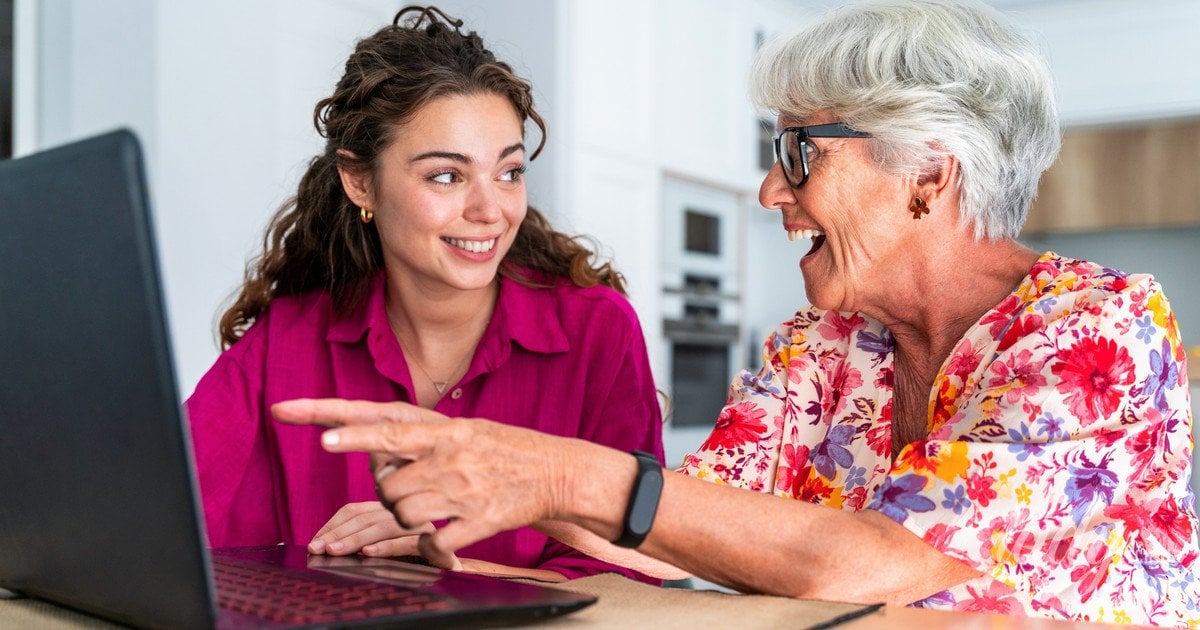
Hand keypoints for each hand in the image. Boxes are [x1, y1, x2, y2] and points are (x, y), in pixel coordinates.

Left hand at [273, 398, 569, 566]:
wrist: (558, 471)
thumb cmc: (507, 450)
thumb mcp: (466, 430)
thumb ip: (422, 438)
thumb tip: (378, 455)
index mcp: (445, 430)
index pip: (387, 427)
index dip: (350, 432)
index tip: (317, 434)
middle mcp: (451, 457)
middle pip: (387, 484)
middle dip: (387, 493)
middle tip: (408, 491)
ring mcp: (464, 490)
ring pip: (403, 513)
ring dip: (408, 518)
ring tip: (433, 509)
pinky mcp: (478, 521)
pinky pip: (432, 541)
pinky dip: (430, 546)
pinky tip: (442, 538)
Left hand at [307, 501, 433, 557]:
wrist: (450, 580)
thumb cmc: (410, 568)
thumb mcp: (378, 553)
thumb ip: (357, 543)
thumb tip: (322, 544)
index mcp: (390, 512)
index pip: (355, 510)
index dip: (333, 525)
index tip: (315, 542)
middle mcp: (407, 515)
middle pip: (366, 517)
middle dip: (338, 533)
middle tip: (318, 548)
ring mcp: (423, 528)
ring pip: (384, 526)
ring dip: (355, 539)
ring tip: (335, 551)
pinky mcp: (436, 546)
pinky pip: (408, 542)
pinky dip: (386, 547)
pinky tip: (368, 554)